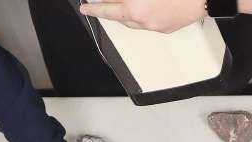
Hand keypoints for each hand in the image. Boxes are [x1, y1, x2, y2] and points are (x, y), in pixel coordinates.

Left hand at [79, 0, 204, 32]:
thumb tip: (118, 0)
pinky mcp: (166, 28)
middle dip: (109, 10)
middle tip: (100, 4)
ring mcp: (155, 26)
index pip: (108, 7)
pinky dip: (142, 15)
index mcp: (135, 6)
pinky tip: (147, 6)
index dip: (95, 7)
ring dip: (126, 13)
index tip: (85, 8)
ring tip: (126, 4)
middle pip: (118, 16)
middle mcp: (142, 19)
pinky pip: (147, 24)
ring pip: (133, 22)